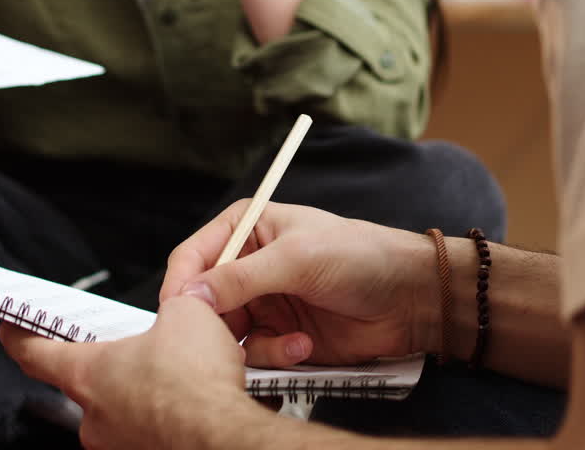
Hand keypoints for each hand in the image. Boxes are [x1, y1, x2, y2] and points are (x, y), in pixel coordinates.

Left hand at [1, 295, 262, 449]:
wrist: (224, 435)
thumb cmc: (197, 385)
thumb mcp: (186, 314)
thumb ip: (172, 307)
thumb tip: (183, 304)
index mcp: (88, 374)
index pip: (33, 353)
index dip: (19, 336)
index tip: (11, 328)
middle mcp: (94, 416)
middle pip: (84, 384)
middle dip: (110, 365)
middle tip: (138, 350)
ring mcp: (118, 444)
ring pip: (118, 411)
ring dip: (140, 394)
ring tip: (177, 378)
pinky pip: (145, 432)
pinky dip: (162, 417)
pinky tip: (189, 404)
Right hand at [160, 200, 438, 368]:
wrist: (409, 298)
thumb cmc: (360, 257)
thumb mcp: (296, 259)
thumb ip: (240, 277)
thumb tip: (189, 296)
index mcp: (247, 228)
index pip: (193, 257)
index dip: (180, 287)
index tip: (176, 316)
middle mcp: (248, 265)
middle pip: (202, 303)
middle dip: (214, 326)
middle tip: (229, 343)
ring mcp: (263, 302)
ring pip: (226, 335)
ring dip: (253, 345)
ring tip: (290, 342)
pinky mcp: (280, 335)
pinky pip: (255, 354)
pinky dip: (275, 356)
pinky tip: (304, 347)